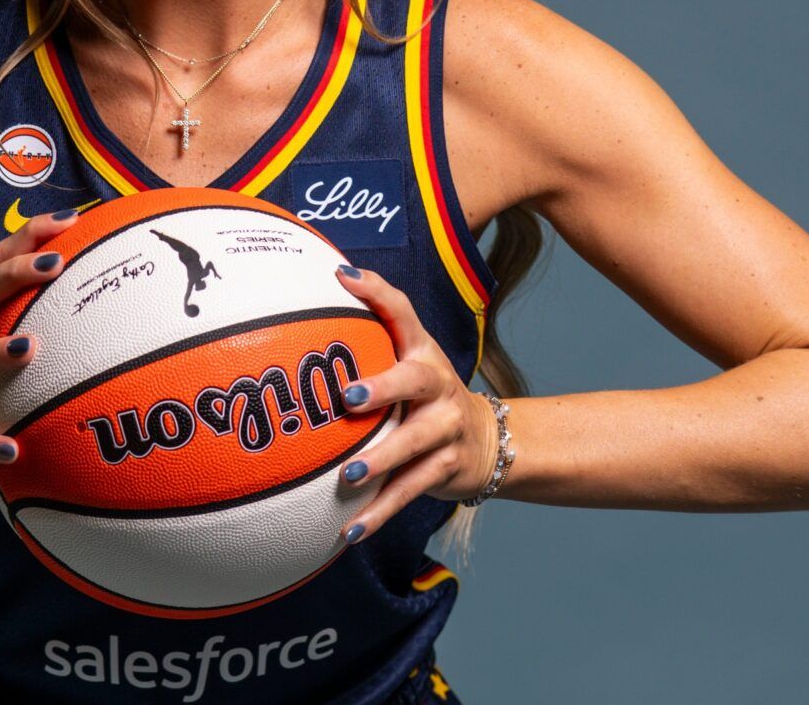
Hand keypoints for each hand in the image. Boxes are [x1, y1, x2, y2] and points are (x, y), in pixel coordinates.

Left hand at [330, 263, 499, 543]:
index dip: (377, 292)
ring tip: (347, 476)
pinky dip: (379, 512)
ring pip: (414, 444)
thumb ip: (371, 334)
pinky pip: (409, 491)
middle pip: (417, 380)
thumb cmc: (425, 395)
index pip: (403, 313)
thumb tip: (319, 287)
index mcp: (422, 351)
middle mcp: (439, 385)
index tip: (342, 277)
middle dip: (385, 387)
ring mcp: (446, 428)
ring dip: (380, 461)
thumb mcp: (409, 359)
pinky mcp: (446, 468)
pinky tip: (349, 532)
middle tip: (350, 398)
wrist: (489, 440)